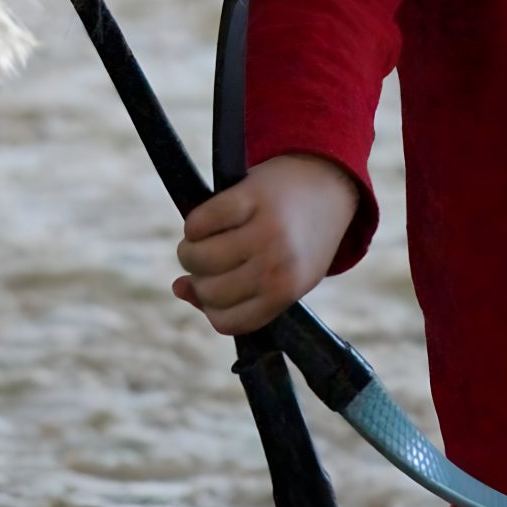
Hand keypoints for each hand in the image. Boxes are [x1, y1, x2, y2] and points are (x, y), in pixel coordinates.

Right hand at [172, 152, 362, 336]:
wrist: (327, 185)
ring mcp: (264, 231)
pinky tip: (203, 222)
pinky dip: (193, 224)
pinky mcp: (250, 196)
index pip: (225, 321)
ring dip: (189, 250)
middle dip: (197, 277)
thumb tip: (179, 289)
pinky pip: (200, 222)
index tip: (211, 287)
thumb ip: (236, 294)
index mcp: (285, 293)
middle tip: (205, 260)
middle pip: (209, 290)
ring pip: (199, 258)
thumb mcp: (281, 277)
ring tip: (198, 242)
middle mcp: (276, 266)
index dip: (209, 306)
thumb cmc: (300, 239)